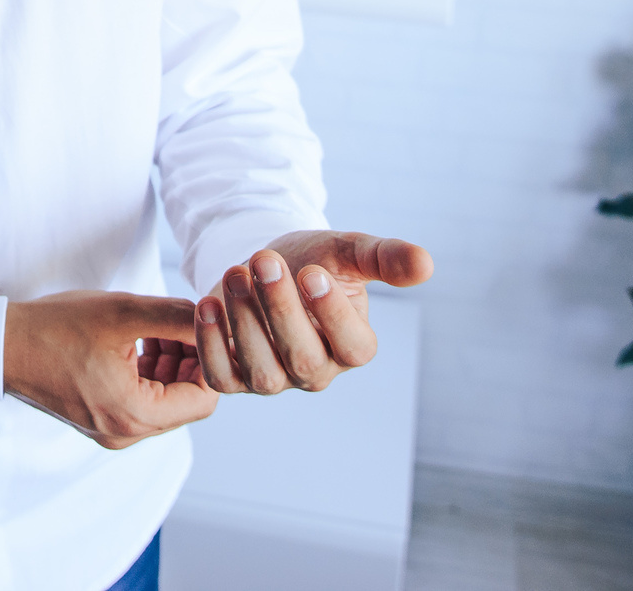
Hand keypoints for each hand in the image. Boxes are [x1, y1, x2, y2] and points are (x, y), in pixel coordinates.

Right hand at [4, 291, 216, 448]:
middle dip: (190, 360)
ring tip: (155, 326)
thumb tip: (218, 322)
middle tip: (180, 322)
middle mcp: (124, 434)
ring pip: (164, 400)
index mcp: (134, 416)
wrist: (1, 345)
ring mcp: (110, 431)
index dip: (211, 361)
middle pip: (185, 402)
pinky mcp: (98, 421)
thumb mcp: (124, 313)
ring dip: (170, 364)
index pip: (203, 399)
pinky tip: (137, 340)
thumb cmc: (56, 327)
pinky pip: (141, 402)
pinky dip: (148, 372)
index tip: (204, 328)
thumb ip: (177, 317)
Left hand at [195, 231, 432, 395]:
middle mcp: (317, 371)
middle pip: (304, 360)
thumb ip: (385, 258)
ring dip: (245, 322)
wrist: (265, 267)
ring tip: (235, 272)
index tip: (312, 272)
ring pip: (263, 372)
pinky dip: (211, 345)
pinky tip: (207, 303)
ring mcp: (276, 380)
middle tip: (264, 261)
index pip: (354, 347)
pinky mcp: (236, 379)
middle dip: (282, 310)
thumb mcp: (348, 252)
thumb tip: (426, 264)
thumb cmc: (314, 260)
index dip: (333, 315)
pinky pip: (222, 378)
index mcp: (354, 346)